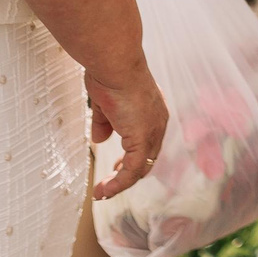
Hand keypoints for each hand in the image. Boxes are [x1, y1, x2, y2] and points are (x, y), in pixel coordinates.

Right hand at [87, 61, 168, 200]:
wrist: (114, 63)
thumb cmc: (108, 73)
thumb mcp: (105, 103)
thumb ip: (105, 123)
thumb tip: (99, 139)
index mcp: (152, 111)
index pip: (147, 143)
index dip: (131, 159)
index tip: (115, 169)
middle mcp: (158, 122)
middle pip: (147, 158)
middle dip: (126, 175)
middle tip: (109, 186)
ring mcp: (153, 131)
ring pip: (140, 167)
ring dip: (120, 184)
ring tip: (102, 193)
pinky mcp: (143, 138)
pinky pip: (133, 170)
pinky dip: (119, 183)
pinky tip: (105, 189)